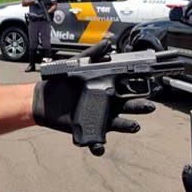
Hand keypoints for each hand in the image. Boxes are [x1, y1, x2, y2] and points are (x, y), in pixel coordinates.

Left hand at [32, 40, 155, 153]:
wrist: (42, 101)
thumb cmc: (60, 83)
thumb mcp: (76, 66)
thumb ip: (91, 56)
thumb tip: (107, 44)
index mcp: (108, 89)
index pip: (128, 88)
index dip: (139, 86)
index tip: (148, 83)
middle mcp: (108, 105)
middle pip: (129, 106)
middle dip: (140, 107)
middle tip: (149, 106)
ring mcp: (100, 119)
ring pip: (119, 124)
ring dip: (128, 126)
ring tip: (134, 125)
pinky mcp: (89, 131)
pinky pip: (96, 142)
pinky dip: (98, 147)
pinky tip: (100, 147)